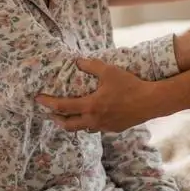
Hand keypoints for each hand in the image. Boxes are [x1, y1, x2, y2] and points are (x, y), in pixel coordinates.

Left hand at [36, 58, 156, 131]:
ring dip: (73, 123)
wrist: (151, 102)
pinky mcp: (114, 129)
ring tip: (69, 117)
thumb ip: (91, 65)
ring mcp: (104, 127)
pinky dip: (89, 123)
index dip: (48, 103)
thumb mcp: (109, 71)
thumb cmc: (130, 85)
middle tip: (50, 114)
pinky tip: (92, 117)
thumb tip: (78, 61)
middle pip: (68, 125)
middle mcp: (94, 120)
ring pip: (83, 128)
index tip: (38, 99)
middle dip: (57, 120)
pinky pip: (96, 128)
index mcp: (90, 106)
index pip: (63, 106)